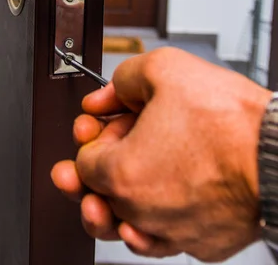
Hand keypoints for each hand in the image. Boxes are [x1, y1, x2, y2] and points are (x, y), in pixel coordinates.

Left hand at [51, 48, 271, 261]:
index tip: (106, 125)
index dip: (93, 137)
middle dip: (97, 167)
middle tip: (106, 145)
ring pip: (127, 224)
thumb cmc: (229, 120)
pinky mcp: (203, 243)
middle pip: (99, 196)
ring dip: (117, 200)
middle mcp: (141, 212)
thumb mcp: (164, 68)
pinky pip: (166, 237)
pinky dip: (155, 221)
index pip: (84, 162)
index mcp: (122, 173)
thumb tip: (104, 98)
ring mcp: (172, 232)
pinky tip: (158, 200)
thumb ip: (122, 80)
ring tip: (122, 179)